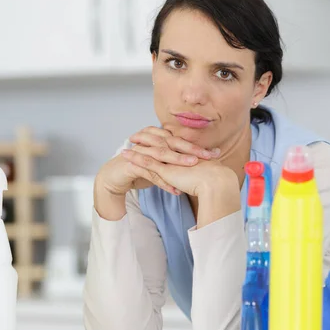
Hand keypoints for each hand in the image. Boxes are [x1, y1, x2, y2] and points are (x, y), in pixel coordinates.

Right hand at [95, 126, 218, 197]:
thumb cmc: (140, 168)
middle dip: (191, 150)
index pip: (180, 141)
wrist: (114, 176)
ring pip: (161, 155)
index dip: (197, 146)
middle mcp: (149, 142)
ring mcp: (140, 152)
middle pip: (173, 144)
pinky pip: (150, 173)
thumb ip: (176, 161)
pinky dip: (163, 183)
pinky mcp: (132, 165)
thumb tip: (199, 164)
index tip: (215, 153)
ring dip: (178, 161)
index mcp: (158, 138)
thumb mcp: (160, 164)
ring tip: (193, 166)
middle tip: (208, 156)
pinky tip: (175, 191)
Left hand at [122, 147, 240, 226]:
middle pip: (158, 141)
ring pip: (150, 150)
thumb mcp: (206, 174)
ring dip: (136, 146)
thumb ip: (201, 173)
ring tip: (125, 145)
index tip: (153, 136)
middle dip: (146, 137)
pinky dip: (135, 158)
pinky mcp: (165, 169)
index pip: (171, 144)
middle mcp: (178, 153)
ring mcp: (171, 160)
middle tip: (135, 135)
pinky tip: (126, 156)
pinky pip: (147, 162)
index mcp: (187, 153)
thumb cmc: (215, 181)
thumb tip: (203, 177)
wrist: (216, 182)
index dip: (161, 139)